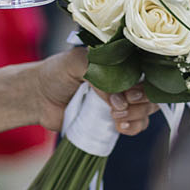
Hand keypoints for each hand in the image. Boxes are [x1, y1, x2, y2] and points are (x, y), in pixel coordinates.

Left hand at [34, 46, 154, 135]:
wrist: (39, 97)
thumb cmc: (56, 73)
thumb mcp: (75, 62)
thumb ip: (99, 71)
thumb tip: (118, 97)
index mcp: (119, 62)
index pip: (146, 70)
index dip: (144, 84)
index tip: (128, 94)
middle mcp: (125, 80)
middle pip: (151, 92)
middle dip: (141, 102)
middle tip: (118, 106)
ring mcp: (122, 101)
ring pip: (147, 110)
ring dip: (137, 116)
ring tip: (115, 118)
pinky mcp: (116, 119)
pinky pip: (137, 125)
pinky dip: (133, 128)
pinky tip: (119, 127)